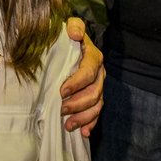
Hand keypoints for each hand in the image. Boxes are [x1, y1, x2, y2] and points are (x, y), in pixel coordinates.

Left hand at [58, 18, 103, 135]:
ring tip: (68, 125)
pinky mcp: (94, 98)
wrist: (71, 45)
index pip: (88, 72)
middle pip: (94, 93)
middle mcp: (99, 74)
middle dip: (78, 104)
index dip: (77, 83)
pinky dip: (90, 124)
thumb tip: (75, 33)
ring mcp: (98, 87)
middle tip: (61, 110)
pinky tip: (83, 133)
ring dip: (83, 117)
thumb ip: (74, 26)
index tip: (61, 92)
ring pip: (96, 106)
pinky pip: (96, 113)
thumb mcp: (70, 27)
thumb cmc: (68, 37)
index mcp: (94, 58)